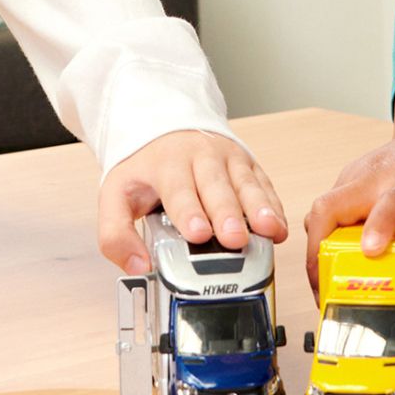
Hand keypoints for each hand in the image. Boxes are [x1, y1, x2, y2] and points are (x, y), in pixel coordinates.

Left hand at [97, 131, 287, 273]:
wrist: (166, 128)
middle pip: (216, 187)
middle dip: (227, 214)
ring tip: (269, 230)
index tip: (197, 232)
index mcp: (167, 165)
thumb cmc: (146, 168)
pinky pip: (263, 185)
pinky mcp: (248, 165)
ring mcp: (228, 159)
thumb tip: (137, 266)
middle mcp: (201, 158)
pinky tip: (279, 228)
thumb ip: (116, 234)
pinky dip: (273, 206)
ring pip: (246, 184)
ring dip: (259, 208)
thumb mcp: (116, 195)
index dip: (189, 211)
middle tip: (234, 239)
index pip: (178, 190)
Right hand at [304, 65, 394, 302]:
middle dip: (319, 251)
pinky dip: (322, 240)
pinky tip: (336, 264)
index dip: (378, 226)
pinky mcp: (345, 183)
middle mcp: (375, 178)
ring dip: (316, 250)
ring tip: (325, 287)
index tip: (371, 250)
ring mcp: (355, 178)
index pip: (391, 203)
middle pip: (330, 207)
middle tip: (325, 290)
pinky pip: (324, 213)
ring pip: (319, 212)